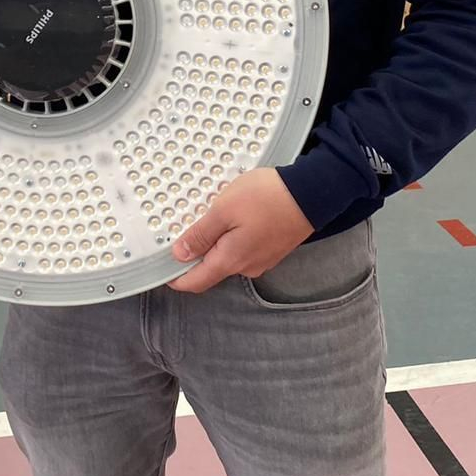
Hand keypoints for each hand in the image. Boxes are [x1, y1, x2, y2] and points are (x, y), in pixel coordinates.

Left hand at [167, 168, 312, 293]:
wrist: (312, 192)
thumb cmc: (266, 197)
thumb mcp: (224, 210)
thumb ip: (201, 234)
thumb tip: (180, 255)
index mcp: (231, 261)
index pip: (196, 282)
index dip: (176, 278)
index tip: (162, 268)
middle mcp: (247, 267)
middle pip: (212, 268)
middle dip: (196, 254)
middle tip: (185, 229)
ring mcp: (262, 259)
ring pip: (229, 256)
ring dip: (217, 242)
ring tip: (212, 216)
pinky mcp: (273, 248)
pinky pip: (245, 248)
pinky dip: (234, 237)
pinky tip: (235, 217)